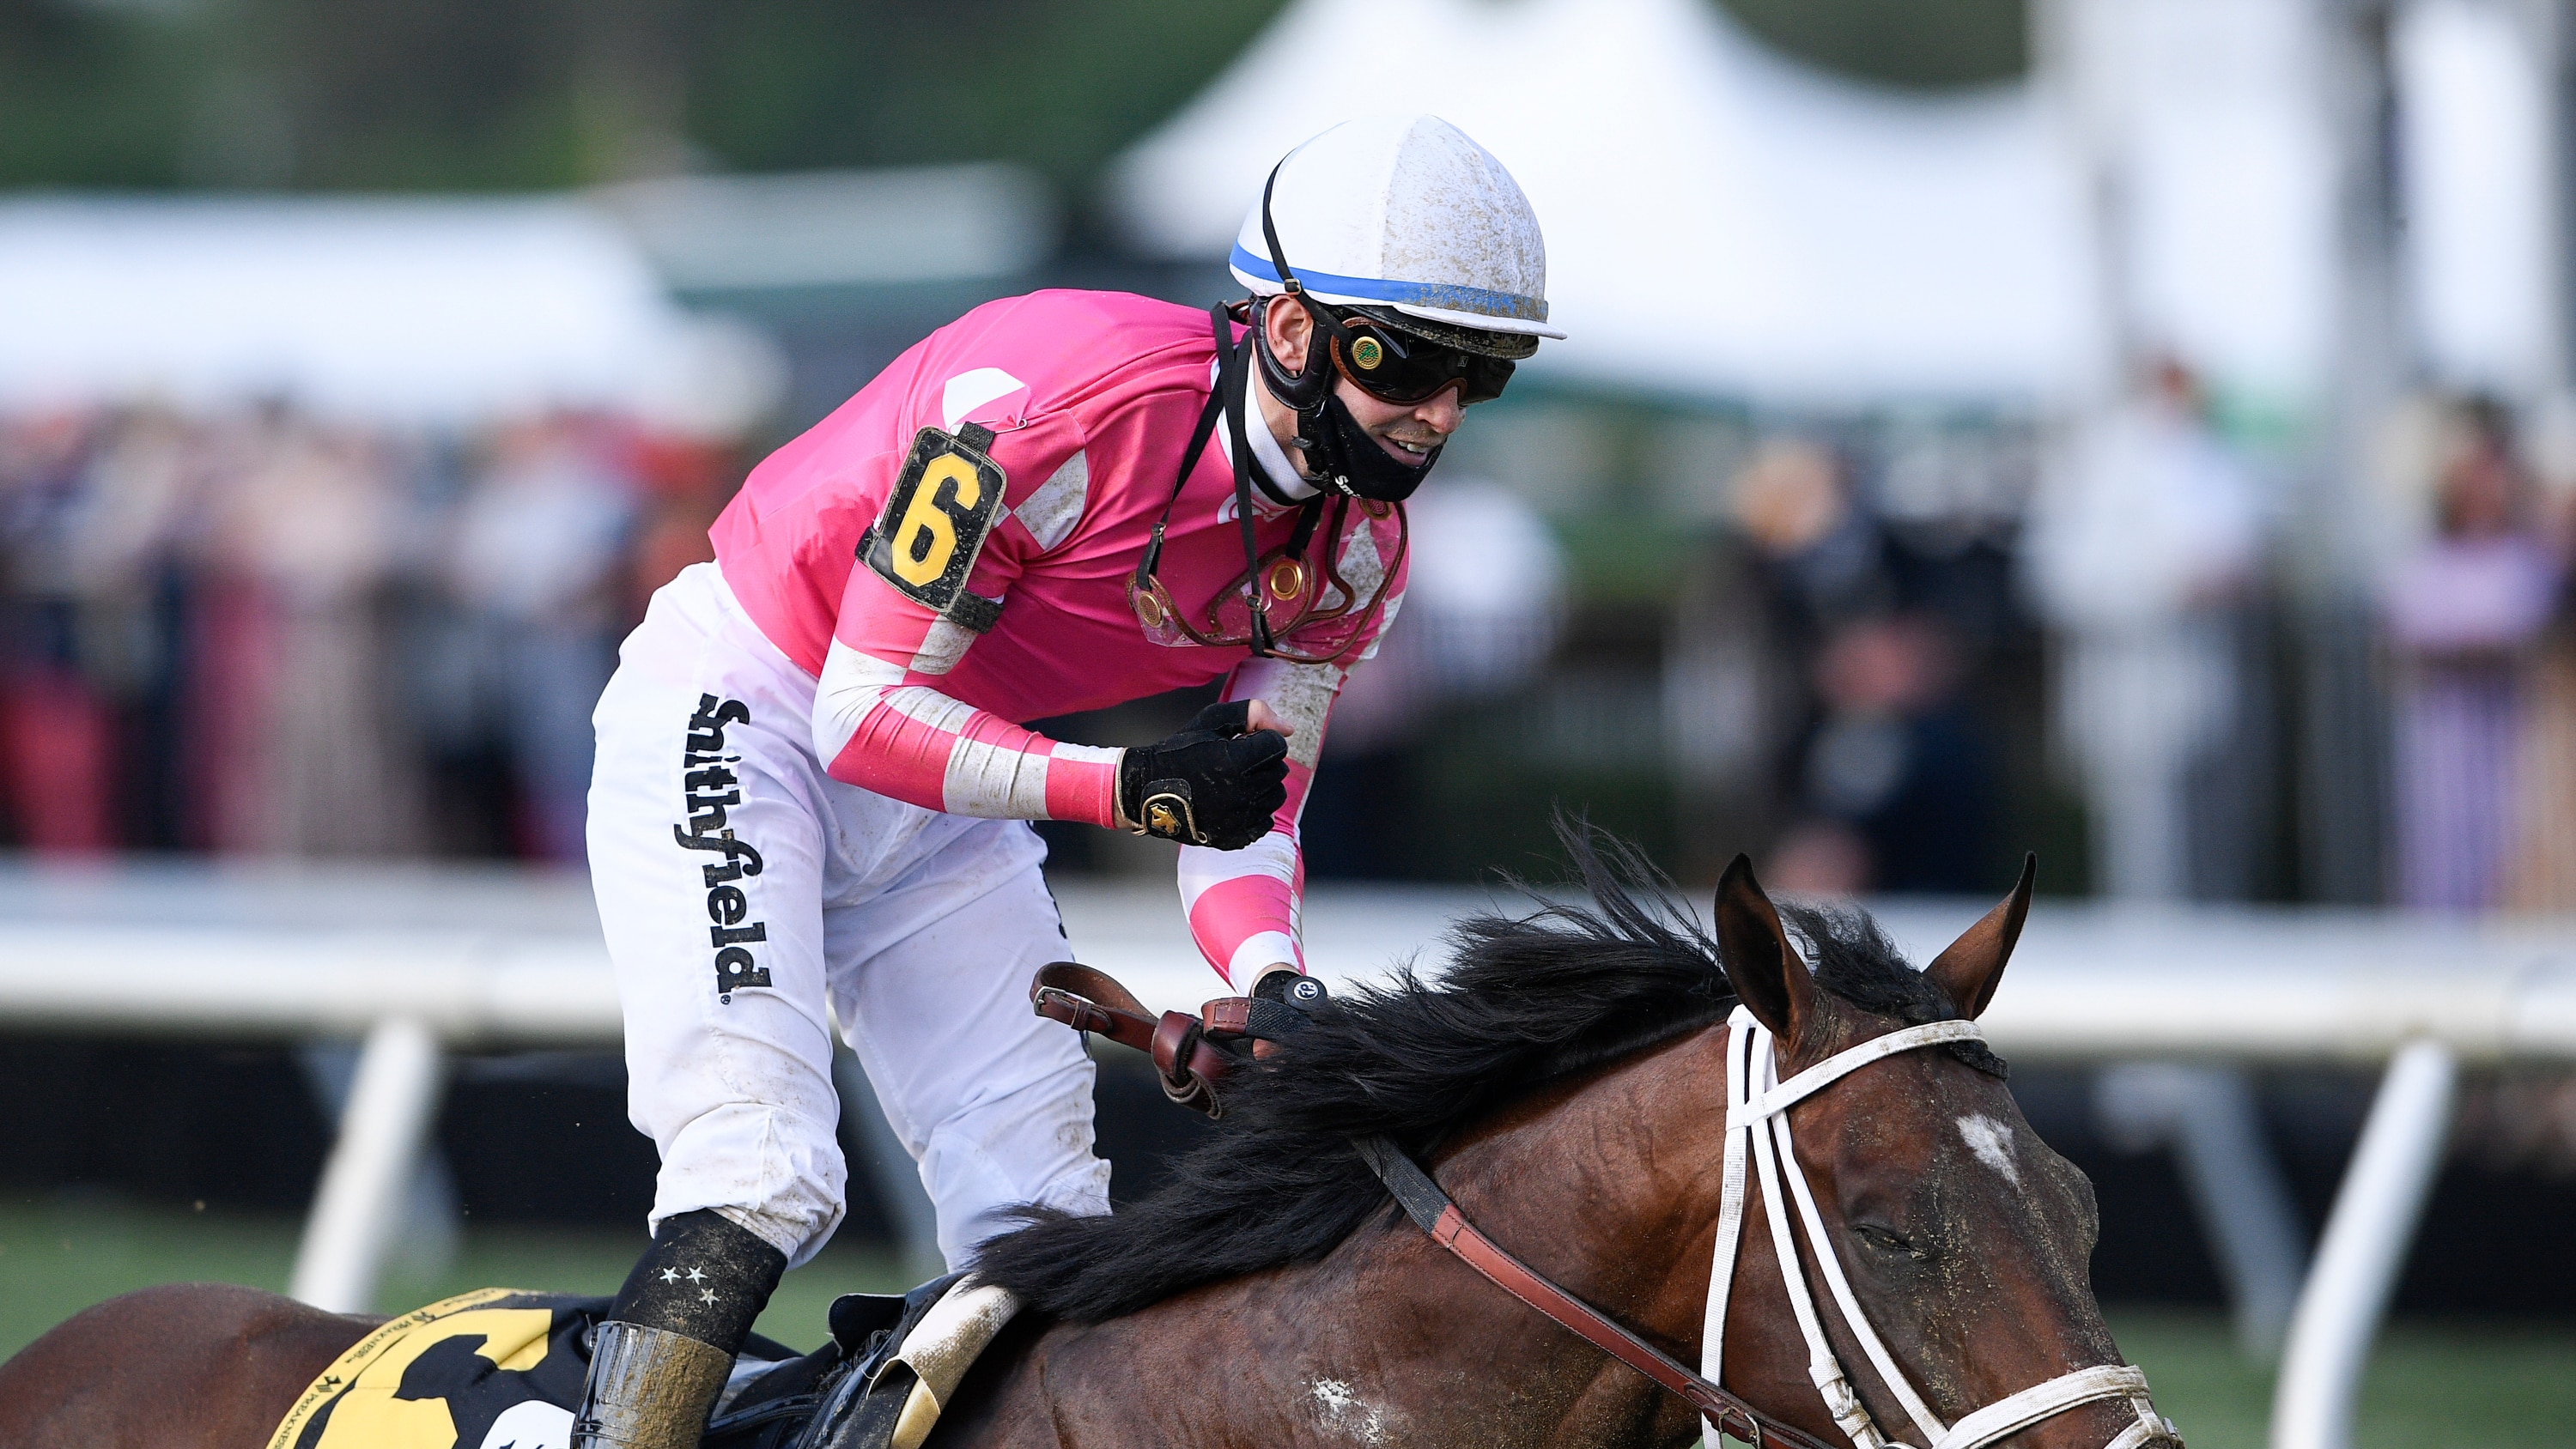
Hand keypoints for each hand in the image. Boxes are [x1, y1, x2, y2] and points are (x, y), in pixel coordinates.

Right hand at [1119, 701, 1289, 848]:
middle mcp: (1240, 792)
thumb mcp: (1212, 720)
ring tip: (1237, 780)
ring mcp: (1238, 818)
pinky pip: (1265, 821)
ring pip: (1276, 796)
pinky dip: (1255, 811)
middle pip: (1279, 770)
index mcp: (1235, 761)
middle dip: (1262, 761)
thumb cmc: (1181, 751)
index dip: (1261, 739)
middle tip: (1235, 761)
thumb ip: (1252, 713)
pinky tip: (1235, 801)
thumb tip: (1289, 729)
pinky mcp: (1234, 837)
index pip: (1277, 745)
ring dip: (1263, 785)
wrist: (1148, 789)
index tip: (1241, 742)